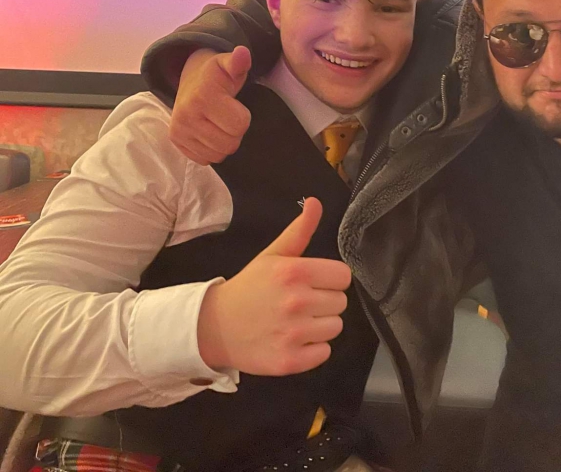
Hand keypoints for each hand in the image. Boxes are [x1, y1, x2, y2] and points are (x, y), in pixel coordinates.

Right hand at [169, 46, 251, 164]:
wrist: (191, 81)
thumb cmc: (217, 76)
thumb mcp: (228, 65)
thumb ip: (238, 62)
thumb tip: (243, 53)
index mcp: (203, 96)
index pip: (239, 125)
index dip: (243, 117)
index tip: (235, 105)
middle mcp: (187, 115)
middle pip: (229, 144)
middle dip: (234, 132)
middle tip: (227, 116)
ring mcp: (179, 130)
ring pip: (218, 155)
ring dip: (224, 142)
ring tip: (218, 123)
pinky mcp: (176, 141)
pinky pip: (205, 159)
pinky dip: (211, 149)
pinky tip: (208, 132)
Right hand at [197, 198, 351, 375]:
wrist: (214, 328)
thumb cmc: (249, 288)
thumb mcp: (272, 255)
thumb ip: (299, 230)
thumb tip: (316, 202)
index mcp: (295, 272)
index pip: (343, 276)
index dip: (330, 280)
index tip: (313, 283)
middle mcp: (296, 302)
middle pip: (341, 302)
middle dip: (324, 302)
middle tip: (299, 303)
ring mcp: (293, 333)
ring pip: (335, 328)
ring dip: (319, 326)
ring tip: (295, 322)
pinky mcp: (289, 361)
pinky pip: (324, 353)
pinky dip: (312, 350)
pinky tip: (292, 341)